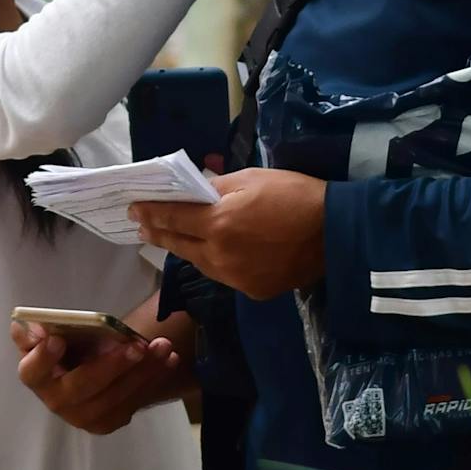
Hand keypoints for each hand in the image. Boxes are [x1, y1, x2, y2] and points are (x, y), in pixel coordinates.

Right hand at [10, 321, 186, 435]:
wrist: (86, 366)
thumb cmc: (64, 346)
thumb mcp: (49, 333)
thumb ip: (39, 331)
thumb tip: (37, 328)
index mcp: (35, 376)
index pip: (32, 371)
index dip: (43, 358)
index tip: (58, 340)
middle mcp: (56, 401)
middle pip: (82, 386)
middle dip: (112, 366)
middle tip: (137, 346)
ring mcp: (82, 417)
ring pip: (115, 397)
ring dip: (143, 372)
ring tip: (163, 347)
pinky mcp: (107, 423)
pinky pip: (132, 403)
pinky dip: (152, 380)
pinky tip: (169, 360)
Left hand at [131, 168, 327, 299]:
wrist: (337, 232)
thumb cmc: (294, 195)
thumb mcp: (252, 178)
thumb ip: (215, 187)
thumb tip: (192, 191)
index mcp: (217, 224)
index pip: (172, 218)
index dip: (149, 214)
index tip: (133, 210)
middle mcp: (220, 256)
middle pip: (180, 245)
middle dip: (159, 233)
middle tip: (142, 226)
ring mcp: (236, 278)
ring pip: (200, 263)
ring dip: (185, 249)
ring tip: (173, 238)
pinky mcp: (253, 291)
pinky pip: (223, 275)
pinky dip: (214, 262)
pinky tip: (212, 252)